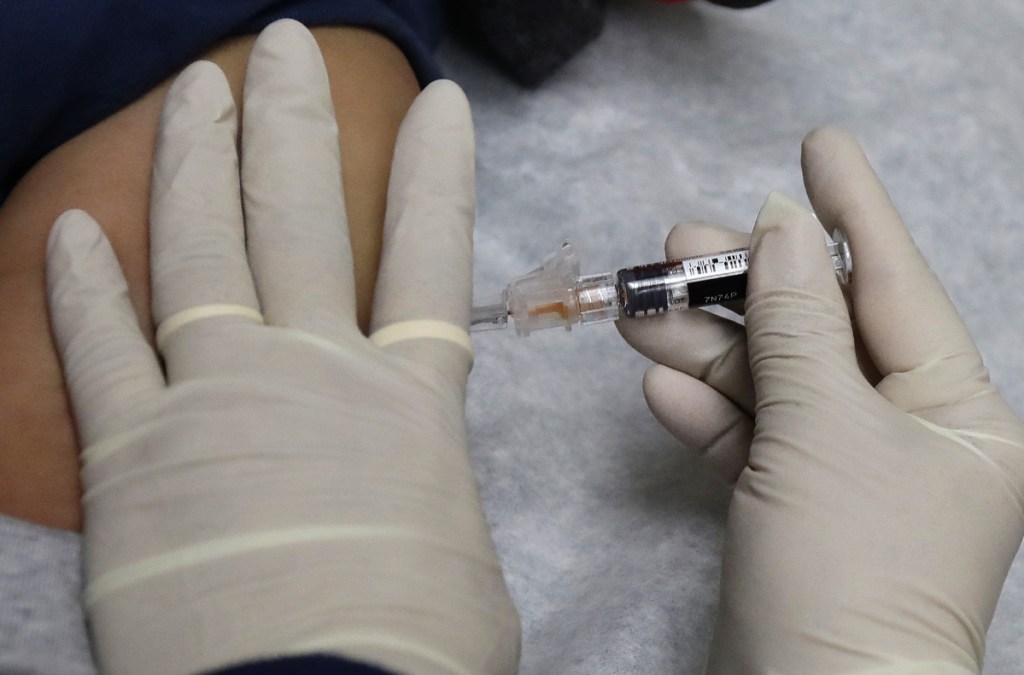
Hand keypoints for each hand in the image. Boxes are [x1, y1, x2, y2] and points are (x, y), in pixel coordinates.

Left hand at [45, 20, 518, 674]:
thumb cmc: (414, 651)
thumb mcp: (457, 562)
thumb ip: (422, 498)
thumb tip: (400, 495)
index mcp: (408, 404)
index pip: (430, 256)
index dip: (435, 174)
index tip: (438, 104)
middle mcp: (313, 374)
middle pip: (301, 218)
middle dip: (293, 121)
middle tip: (282, 45)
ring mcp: (217, 400)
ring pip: (201, 249)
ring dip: (196, 158)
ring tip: (196, 85)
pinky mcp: (134, 454)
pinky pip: (101, 346)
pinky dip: (83, 284)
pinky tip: (74, 224)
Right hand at [620, 128, 1023, 671]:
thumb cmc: (848, 565)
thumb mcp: (823, 428)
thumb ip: (797, 323)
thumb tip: (778, 227)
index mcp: (956, 414)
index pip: (896, 286)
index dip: (854, 210)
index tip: (817, 143)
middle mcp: (907, 438)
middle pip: (820, 334)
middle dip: (747, 286)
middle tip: (680, 239)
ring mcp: (843, 475)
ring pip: (772, 385)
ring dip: (707, 348)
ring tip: (643, 306)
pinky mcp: (790, 510)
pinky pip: (749, 441)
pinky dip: (706, 413)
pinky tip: (662, 386)